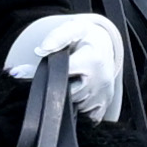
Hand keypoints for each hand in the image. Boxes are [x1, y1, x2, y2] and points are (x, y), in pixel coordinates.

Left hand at [5, 6, 129, 125]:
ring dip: (70, 98)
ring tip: (73, 81)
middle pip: (68, 94)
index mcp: (92, 60)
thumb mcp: (72, 30)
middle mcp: (101, 80)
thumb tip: (41, 50)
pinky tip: (80, 94)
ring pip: (76, 106)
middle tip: (65, 74)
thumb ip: (56, 37)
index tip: (43, 70)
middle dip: (61, 86)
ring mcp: (104, 95)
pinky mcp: (105, 105)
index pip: (63, 75)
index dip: (51, 74)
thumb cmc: (85, 38)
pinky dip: (80, 109)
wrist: (105, 44)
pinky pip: (86, 116)